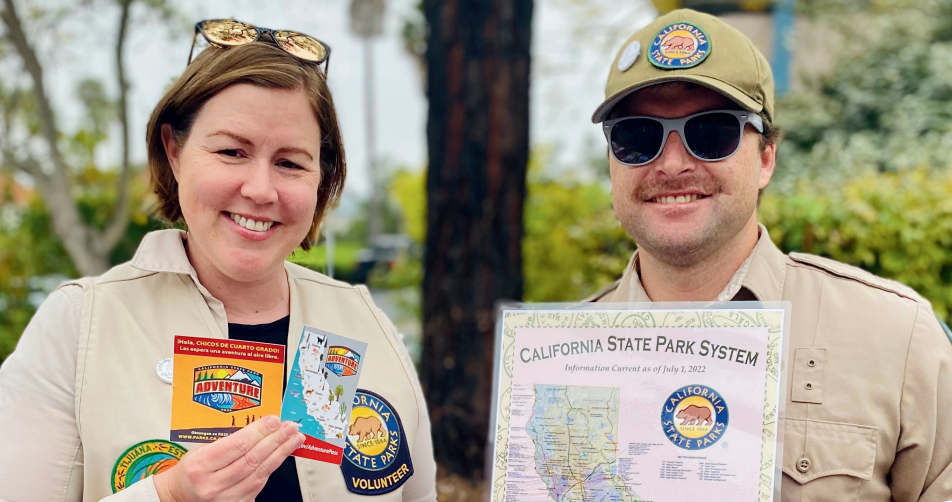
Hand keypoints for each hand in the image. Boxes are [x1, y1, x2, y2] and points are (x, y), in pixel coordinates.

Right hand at [153, 415, 304, 501]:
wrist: (180, 495)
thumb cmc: (191, 469)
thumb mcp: (200, 449)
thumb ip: (226, 439)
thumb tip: (258, 425)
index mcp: (200, 465)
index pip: (237, 445)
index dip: (259, 431)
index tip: (274, 420)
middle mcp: (213, 484)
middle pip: (252, 459)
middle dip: (275, 440)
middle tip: (290, 427)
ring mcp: (225, 498)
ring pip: (260, 473)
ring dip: (280, 453)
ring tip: (293, 439)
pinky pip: (259, 484)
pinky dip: (272, 467)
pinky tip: (281, 455)